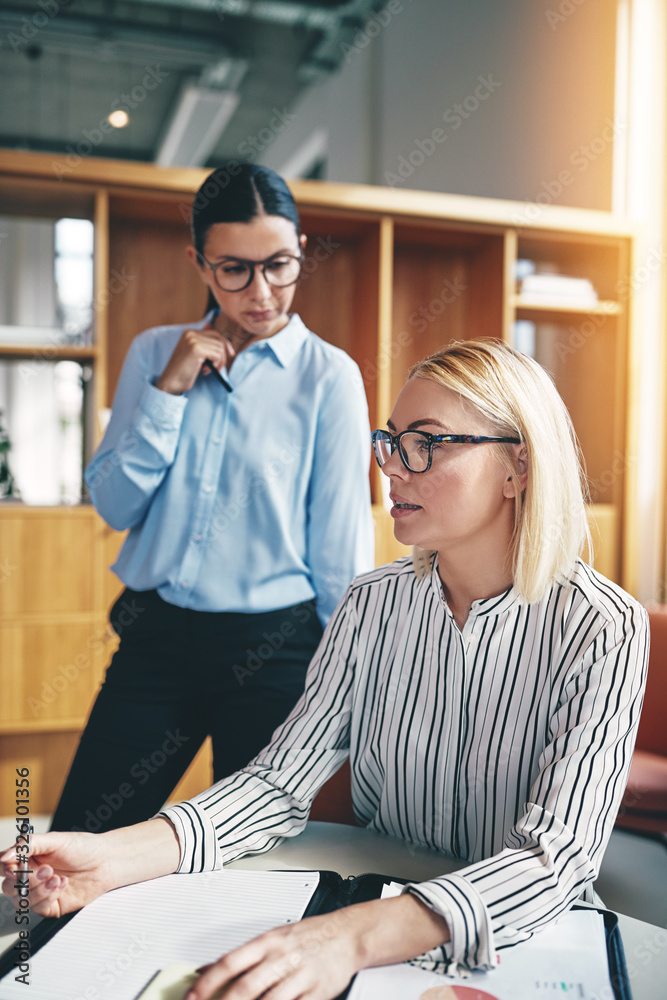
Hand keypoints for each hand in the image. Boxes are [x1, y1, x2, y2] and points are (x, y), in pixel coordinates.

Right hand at [0, 818, 179, 917]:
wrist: (106, 861)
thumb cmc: (83, 847)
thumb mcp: (55, 839)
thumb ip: (29, 844)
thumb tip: (5, 855)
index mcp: (29, 857)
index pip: (5, 866)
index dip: (7, 869)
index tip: (16, 867)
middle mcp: (31, 876)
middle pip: (9, 887)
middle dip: (26, 880)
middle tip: (46, 870)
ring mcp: (40, 892)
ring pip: (22, 900)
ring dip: (39, 889)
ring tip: (56, 877)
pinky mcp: (51, 905)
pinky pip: (38, 908)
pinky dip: (49, 896)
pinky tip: (62, 884)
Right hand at [155, 325, 235, 394]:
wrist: (171, 382)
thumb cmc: (183, 371)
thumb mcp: (194, 354)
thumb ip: (203, 342)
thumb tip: (211, 324)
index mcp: (189, 333)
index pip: (214, 332)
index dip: (224, 343)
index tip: (230, 354)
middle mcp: (191, 333)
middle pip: (219, 339)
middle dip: (223, 354)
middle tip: (218, 366)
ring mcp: (193, 340)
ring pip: (220, 348)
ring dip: (218, 362)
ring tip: (207, 370)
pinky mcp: (197, 349)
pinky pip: (217, 355)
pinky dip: (216, 365)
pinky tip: (205, 371)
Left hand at [186, 895, 449, 999]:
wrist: (347, 935)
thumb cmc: (307, 936)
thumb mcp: (272, 938)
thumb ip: (241, 956)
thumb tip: (205, 969)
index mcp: (268, 941)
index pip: (231, 962)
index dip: (208, 982)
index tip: (191, 997)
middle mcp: (282, 957)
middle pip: (246, 986)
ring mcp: (300, 975)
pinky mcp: (316, 992)